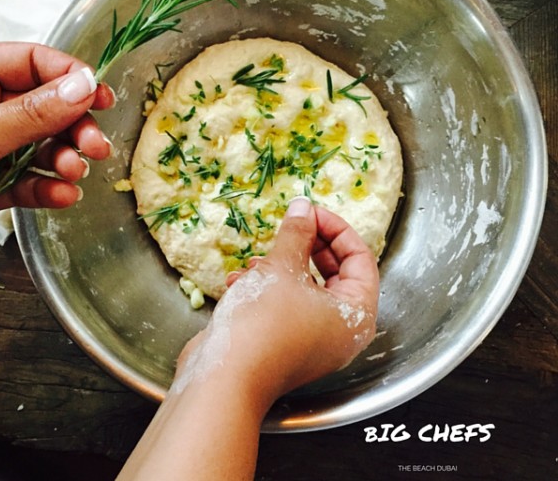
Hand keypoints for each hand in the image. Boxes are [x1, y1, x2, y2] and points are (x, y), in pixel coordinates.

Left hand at [0, 42, 114, 230]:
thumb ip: (30, 113)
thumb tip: (80, 86)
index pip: (29, 61)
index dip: (67, 75)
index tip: (97, 94)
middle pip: (45, 106)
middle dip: (73, 127)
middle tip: (95, 144)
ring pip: (42, 146)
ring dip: (64, 160)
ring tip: (73, 173)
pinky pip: (29, 180)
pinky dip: (47, 189)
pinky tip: (60, 195)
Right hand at [118, 198, 378, 480]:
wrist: (223, 378)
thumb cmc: (263, 323)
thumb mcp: (282, 268)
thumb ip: (297, 232)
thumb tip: (303, 205)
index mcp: (356, 314)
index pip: (360, 258)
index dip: (335, 228)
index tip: (309, 211)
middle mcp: (340, 330)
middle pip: (333, 273)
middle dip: (306, 246)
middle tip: (288, 226)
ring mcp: (312, 340)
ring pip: (303, 288)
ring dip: (279, 267)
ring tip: (256, 261)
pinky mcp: (284, 344)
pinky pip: (284, 305)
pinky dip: (264, 289)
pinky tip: (239, 283)